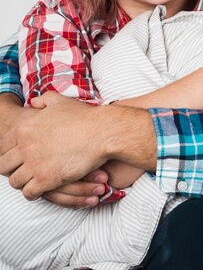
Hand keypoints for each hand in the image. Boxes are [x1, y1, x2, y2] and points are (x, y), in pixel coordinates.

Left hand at [0, 92, 155, 200]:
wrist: (102, 132)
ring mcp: (34, 164)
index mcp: (25, 128)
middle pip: (4, 165)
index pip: (2, 146)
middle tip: (23, 170)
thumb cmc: (83, 117)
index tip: (18, 157)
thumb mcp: (60, 102)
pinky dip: (33, 193)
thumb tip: (31, 102)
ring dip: (23, 181)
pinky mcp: (46, 179)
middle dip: (12, 168)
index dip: (9, 153)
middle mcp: (25, 146)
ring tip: (32, 180)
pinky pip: (28, 193)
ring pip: (15, 181)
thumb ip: (42, 100)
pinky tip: (41, 188)